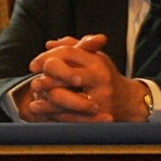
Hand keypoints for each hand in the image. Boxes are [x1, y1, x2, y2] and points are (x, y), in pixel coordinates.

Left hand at [14, 34, 149, 122]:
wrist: (127, 101)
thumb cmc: (104, 76)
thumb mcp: (93, 58)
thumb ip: (73, 48)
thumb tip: (49, 44)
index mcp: (97, 61)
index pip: (68, 53)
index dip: (46, 57)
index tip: (33, 66)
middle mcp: (100, 77)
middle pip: (66, 73)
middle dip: (46, 79)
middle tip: (35, 83)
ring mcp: (100, 98)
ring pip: (64, 97)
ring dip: (45, 98)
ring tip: (35, 97)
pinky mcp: (96, 116)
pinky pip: (67, 115)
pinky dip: (50, 113)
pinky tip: (40, 109)